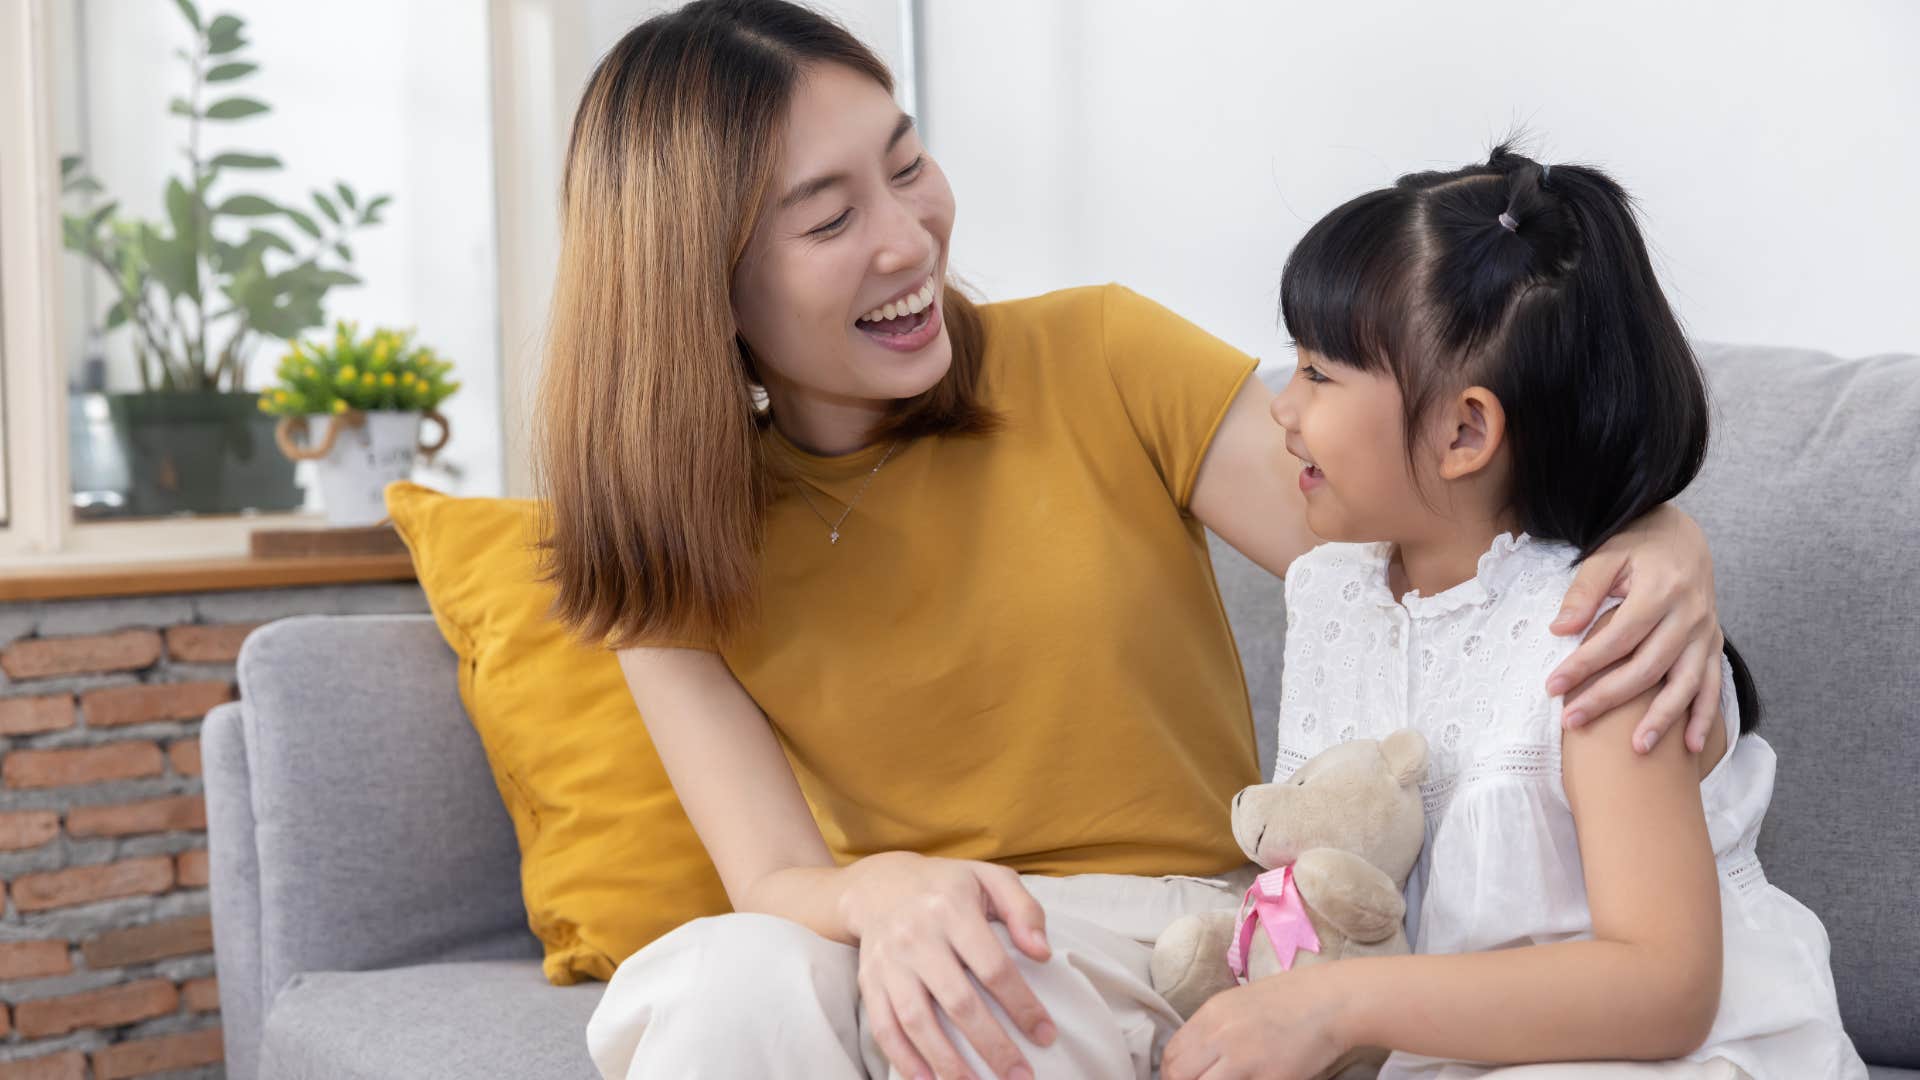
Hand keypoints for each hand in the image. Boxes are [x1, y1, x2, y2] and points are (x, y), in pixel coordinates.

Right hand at [839, 851, 1056, 1079]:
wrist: (879, 884)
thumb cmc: (947, 886)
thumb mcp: (990, 878)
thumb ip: (1023, 909)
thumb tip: (1043, 953)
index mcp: (951, 908)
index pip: (992, 966)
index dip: (1021, 1005)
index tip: (1045, 1035)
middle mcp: (916, 936)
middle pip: (958, 1001)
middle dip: (992, 1045)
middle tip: (1020, 1075)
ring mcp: (888, 962)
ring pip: (918, 1021)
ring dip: (948, 1062)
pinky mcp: (869, 981)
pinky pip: (884, 1026)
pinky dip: (904, 1059)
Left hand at [1161, 973, 1348, 1079]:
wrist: (1331, 1001)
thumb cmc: (1289, 999)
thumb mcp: (1237, 1003)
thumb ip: (1212, 1028)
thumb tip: (1193, 1055)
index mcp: (1211, 1015)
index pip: (1172, 1054)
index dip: (1171, 1074)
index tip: (1181, 1079)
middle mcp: (1221, 1036)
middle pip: (1179, 1075)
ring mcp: (1244, 1060)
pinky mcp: (1269, 1079)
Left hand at [1548, 505, 1723, 754]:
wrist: (1682, 537)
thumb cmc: (1637, 546)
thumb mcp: (1606, 555)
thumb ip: (1584, 591)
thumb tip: (1559, 630)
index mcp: (1660, 590)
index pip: (1617, 637)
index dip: (1585, 664)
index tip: (1553, 686)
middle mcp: (1689, 615)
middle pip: (1648, 666)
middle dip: (1609, 698)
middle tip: (1573, 721)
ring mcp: (1706, 633)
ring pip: (1685, 683)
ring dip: (1662, 718)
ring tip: (1636, 748)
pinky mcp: (1713, 644)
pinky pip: (1712, 685)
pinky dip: (1703, 716)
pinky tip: (1688, 746)